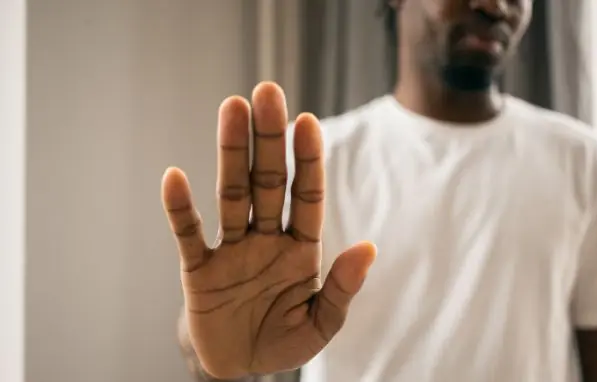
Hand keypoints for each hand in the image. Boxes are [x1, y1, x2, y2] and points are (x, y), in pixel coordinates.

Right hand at [161, 82, 376, 378]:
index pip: (305, 195)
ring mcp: (231, 250)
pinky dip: (180, 210)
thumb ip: (342, 288)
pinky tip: (174, 177)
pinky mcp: (199, 271)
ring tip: (231, 108)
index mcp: (300, 248)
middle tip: (267, 91)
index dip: (307, 160)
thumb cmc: (282, 339)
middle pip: (266, 181)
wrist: (238, 366)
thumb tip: (368, 248)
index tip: (307, 122)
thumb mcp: (320, 323)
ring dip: (230, 153)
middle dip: (268, 139)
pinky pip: (188, 236)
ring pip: (231, 194)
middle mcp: (265, 239)